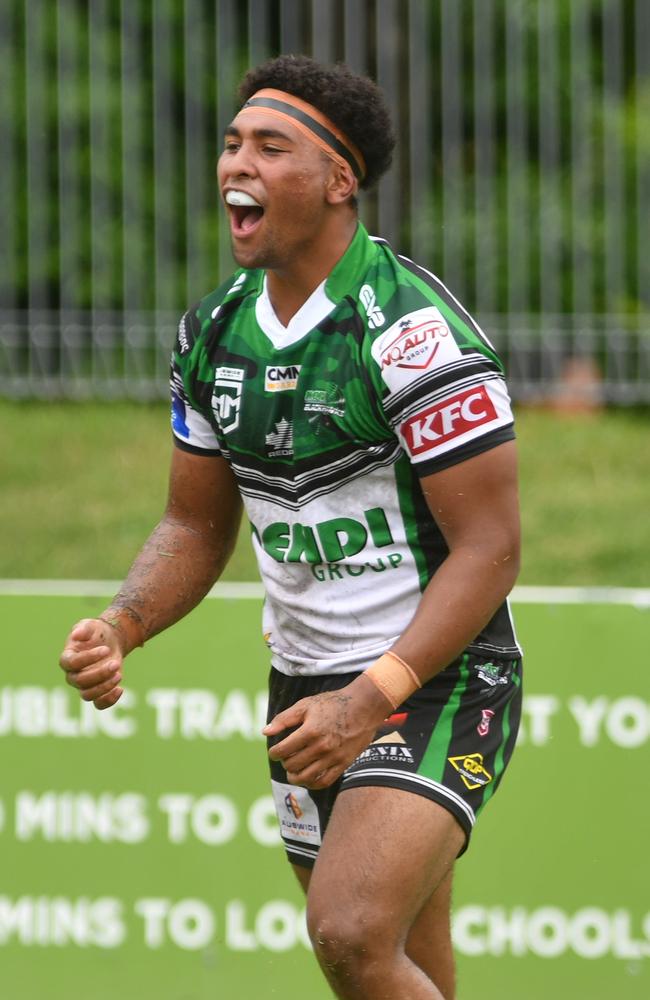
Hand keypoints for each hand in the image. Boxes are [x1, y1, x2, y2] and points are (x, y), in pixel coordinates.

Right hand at [59, 618, 123, 709]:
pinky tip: (120, 689)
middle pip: (80, 681)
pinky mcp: (97, 692)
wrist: (110, 642)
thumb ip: (83, 628)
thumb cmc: (96, 633)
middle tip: (116, 663)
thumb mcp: (90, 625)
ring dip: (104, 687)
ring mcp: (84, 686)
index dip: (88, 658)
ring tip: (119, 675)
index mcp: (67, 658)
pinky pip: (98, 704)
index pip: (71, 663)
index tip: (105, 649)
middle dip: (100, 673)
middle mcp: (73, 674)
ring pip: (87, 695)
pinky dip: (109, 701)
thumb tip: (75, 635)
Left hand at [264, 674, 391, 789]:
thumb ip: (284, 718)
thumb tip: (265, 732)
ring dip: (294, 776)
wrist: (364, 707)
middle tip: (285, 757)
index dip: (274, 753)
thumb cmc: (333, 704)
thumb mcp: (306, 704)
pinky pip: (324, 782)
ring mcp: (333, 758)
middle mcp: (321, 747)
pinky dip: (311, 784)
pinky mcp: (343, 764)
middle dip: (285, 762)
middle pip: (293, 765)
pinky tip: (307, 778)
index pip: (283, 750)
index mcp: (310, 731)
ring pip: (306, 778)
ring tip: (292, 771)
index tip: (274, 751)